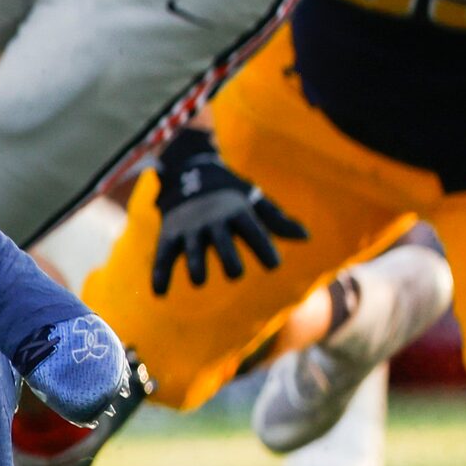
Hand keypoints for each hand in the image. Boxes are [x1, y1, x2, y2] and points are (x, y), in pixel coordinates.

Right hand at [149, 126, 307, 293]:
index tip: (273, 264)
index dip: (263, 247)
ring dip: (194, 263)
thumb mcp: (253, 200)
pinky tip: (159, 293)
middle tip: (235, 274)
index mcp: (236, 211)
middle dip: (227, 256)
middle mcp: (212, 219)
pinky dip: (159, 273)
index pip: (252, 230)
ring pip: (192, 247)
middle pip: (221, 240)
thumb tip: (306, 237)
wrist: (188, 172)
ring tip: (198, 281)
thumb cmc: (230, 193)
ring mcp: (189, 227)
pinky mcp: (170, 234)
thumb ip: (276, 220)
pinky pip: (163, 255)